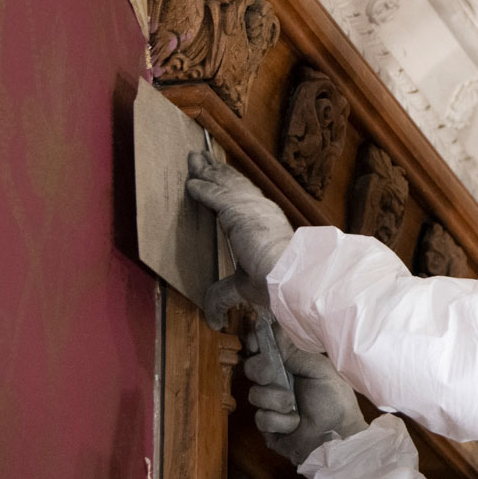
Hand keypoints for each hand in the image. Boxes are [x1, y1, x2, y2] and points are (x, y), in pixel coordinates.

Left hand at [185, 150, 292, 284]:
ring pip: (224, 183)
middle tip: (199, 158)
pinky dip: (201, 188)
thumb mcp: (244, 287)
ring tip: (194, 158)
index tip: (216, 176)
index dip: (228, 186)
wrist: (288, 275)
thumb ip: (224, 294)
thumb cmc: (275, 282)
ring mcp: (250, 206)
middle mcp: (260, 209)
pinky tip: (190, 183)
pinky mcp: (237, 210)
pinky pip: (214, 195)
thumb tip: (214, 319)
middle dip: (215, 171)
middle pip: (233, 183)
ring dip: (206, 171)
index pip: (244, 198)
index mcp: (266, 222)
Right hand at [247, 322, 369, 466]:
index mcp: (291, 365)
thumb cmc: (334, 398)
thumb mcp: (319, 369)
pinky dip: (280, 421)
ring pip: (255, 394)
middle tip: (272, 374)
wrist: (338, 433)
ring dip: (277, 400)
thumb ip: (296, 353)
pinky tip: (294, 424)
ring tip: (294, 406)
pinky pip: (261, 418)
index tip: (254, 342)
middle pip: (252, 368)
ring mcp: (271, 405)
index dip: (256, 344)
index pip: (265, 350)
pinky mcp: (268, 427)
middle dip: (260, 370)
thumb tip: (275, 329)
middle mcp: (277, 383)